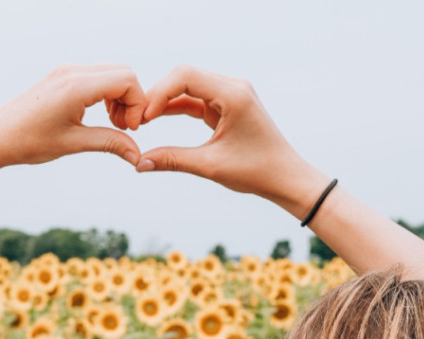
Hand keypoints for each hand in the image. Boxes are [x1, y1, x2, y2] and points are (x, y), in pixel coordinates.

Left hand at [0, 64, 145, 167]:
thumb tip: (137, 155)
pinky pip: (97, 77)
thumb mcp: (73, 143)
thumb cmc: (28, 141)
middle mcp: (72, 72)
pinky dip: (106, 94)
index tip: (129, 130)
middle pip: (123, 73)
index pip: (127, 80)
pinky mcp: (62, 76)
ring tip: (112, 125)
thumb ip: (110, 143)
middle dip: (131, 100)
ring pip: (112, 73)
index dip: (137, 105)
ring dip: (120, 98)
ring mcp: (66, 71)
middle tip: (122, 128)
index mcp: (77, 86)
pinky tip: (99, 116)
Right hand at [136, 65, 330, 219]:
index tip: (142, 117)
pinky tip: (156, 119)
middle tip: (136, 119)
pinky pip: (196, 99)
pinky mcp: (227, 104)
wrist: (286, 177)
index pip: (185, 76)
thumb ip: (173, 160)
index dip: (159, 92)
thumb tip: (139, 163)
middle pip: (184, 76)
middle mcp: (233, 86)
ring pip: (188, 86)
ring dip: (165, 101)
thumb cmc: (257, 171)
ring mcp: (231, 93)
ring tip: (142, 120)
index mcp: (233, 94)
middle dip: (158, 94)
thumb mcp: (211, 166)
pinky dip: (176, 108)